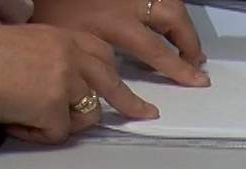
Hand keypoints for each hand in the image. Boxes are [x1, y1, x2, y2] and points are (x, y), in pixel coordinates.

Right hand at [0, 24, 157, 154]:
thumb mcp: (21, 45)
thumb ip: (46, 59)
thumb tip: (51, 84)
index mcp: (61, 36)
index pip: (99, 53)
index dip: (110, 72)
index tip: (124, 85)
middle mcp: (71, 56)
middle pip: (111, 82)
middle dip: (130, 103)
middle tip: (146, 114)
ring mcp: (68, 82)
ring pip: (88, 115)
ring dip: (63, 123)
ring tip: (27, 116)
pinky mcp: (58, 109)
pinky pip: (57, 135)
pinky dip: (36, 134)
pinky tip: (15, 121)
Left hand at [34, 0, 208, 88]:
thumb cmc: (49, 4)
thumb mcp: (67, 41)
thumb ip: (89, 61)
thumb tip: (103, 83)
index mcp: (116, 22)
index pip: (156, 51)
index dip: (178, 69)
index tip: (196, 81)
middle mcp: (130, 2)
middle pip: (174, 18)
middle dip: (189, 41)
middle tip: (194, 62)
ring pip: (169, 1)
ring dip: (180, 23)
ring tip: (184, 42)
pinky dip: (165, 8)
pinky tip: (164, 21)